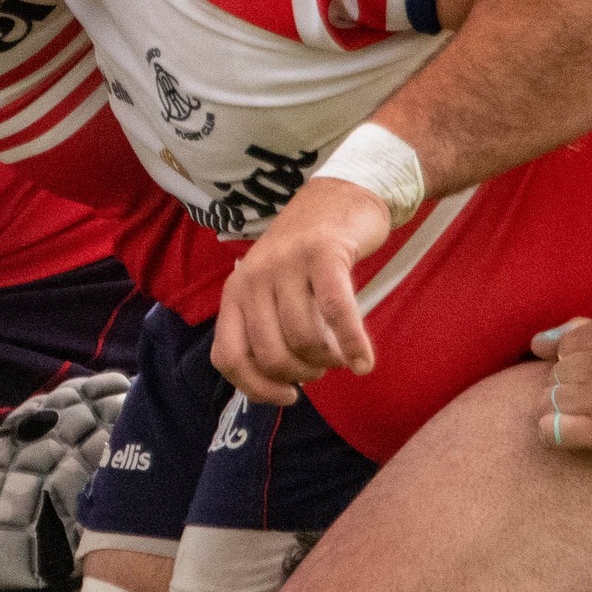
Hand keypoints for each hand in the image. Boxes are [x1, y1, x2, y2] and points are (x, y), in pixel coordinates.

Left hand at [212, 178, 385, 404]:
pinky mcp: (322, 254)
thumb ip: (266, 328)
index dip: (256, 388)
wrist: (340, 195)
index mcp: (235, 292)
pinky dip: (352, 345)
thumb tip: (278, 386)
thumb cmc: (308, 255)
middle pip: (270, 355)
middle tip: (322, 368)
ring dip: (328, 361)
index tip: (288, 396)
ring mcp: (286, 263)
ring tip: (341, 357)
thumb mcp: (273, 289)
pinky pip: (336, 313)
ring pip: (303, 338)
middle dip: (302, 374)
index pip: (228, 357)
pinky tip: (363, 363)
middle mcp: (252, 277)